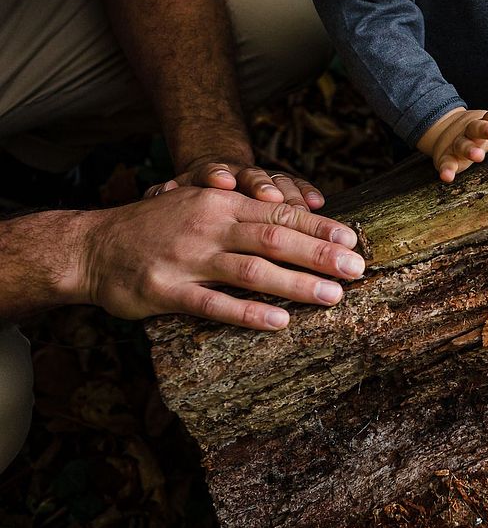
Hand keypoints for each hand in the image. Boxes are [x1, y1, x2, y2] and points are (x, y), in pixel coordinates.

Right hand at [69, 187, 363, 330]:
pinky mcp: (166, 291)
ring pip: (251, 272)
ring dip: (296, 284)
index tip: (353, 241)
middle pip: (274, 239)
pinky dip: (249, 314)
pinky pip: (214, 305)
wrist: (91, 245)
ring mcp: (187, 259)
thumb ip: (246, 216)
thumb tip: (301, 225)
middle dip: (320, 254)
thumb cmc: (158, 228)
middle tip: (357, 269)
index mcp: (221, 204)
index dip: (319, 228)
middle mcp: (208, 226)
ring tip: (333, 296)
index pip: (280, 214)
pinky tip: (280, 323)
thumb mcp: (202, 208)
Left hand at [144, 158, 324, 210]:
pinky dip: (306, 193)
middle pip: (251, 177)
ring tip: (305, 208)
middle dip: (263, 186)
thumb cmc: (187, 203)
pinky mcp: (281, 185)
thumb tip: (158, 190)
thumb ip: (163, 195)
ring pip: (278, 182)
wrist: (211, 179)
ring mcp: (261, 178)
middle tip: (271, 196)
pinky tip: (318, 202)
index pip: (211, 172)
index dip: (218, 175)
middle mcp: (237, 174)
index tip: (223, 181)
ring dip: (292, 195)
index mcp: (206, 177)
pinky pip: (296, 186)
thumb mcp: (169, 198)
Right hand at [417, 105, 487, 182]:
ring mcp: (457, 144)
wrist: (444, 133)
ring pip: (462, 145)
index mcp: (484, 122)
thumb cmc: (480, 133)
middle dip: (486, 129)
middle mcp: (470, 131)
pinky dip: (446, 170)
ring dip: (469, 149)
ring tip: (478, 156)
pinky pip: (445, 164)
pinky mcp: (446, 158)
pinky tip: (447, 177)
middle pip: (477, 127)